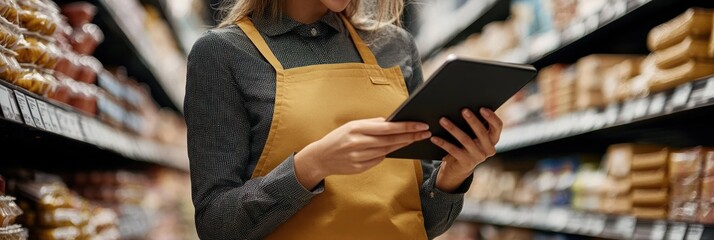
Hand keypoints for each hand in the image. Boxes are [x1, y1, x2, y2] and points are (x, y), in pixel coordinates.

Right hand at [294, 117, 430, 188]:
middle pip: (391, 140)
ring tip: (416, 139)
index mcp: (356, 128)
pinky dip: (387, 153)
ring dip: (403, 144)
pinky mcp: (360, 168)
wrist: (320, 157)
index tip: (421, 125)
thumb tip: (391, 121)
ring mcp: (359, 157)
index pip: (388, 128)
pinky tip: (396, 147)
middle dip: (411, 136)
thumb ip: (371, 123)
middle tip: (426, 132)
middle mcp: (358, 143)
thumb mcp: (351, 125)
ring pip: (387, 150)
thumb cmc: (338, 138)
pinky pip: (379, 159)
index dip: (406, 127)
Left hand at [431, 108, 502, 192]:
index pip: (497, 126)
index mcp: (493, 140)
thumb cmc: (467, 145)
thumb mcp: (475, 137)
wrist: (459, 168)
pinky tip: (434, 137)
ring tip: (442, 120)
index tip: (482, 108)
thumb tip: (466, 107)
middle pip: (481, 132)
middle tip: (463, 110)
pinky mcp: (465, 162)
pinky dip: (443, 142)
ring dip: (453, 128)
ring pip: (465, 140)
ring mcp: (478, 157)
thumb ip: (476, 125)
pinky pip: (453, 150)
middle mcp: (488, 149)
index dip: (491, 117)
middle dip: (472, 120)